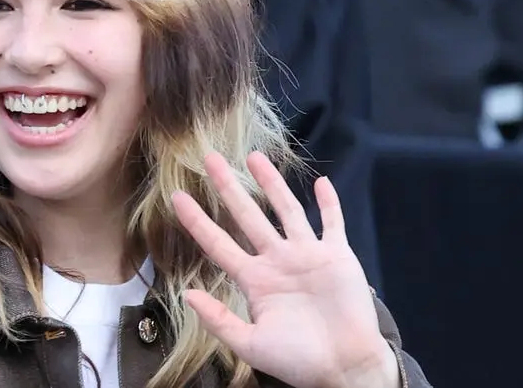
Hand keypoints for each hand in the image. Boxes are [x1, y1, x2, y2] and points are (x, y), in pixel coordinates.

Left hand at [172, 151, 398, 387]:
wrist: (346, 367)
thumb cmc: (299, 361)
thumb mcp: (251, 344)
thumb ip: (219, 320)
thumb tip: (187, 295)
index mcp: (254, 280)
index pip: (219, 243)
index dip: (197, 221)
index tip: (177, 197)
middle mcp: (277, 261)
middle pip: (248, 216)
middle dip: (229, 188)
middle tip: (210, 159)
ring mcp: (307, 255)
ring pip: (286, 210)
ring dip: (272, 184)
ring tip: (254, 157)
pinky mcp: (337, 256)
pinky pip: (332, 223)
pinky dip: (329, 203)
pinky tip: (321, 182)